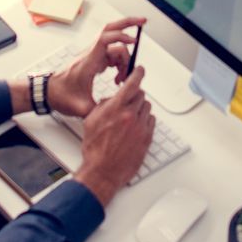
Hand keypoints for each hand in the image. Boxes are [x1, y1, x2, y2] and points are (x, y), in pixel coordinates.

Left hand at [46, 17, 143, 116]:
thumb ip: (100, 111)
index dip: (120, 37)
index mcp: (88, 62)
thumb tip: (116, 111)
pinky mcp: (94, 60)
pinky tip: (118, 77)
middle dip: (127, 24)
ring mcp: (93, 56)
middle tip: (142, 22)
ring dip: (125, 58)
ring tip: (124, 77)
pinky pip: (112, 55)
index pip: (104, 40)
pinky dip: (120, 63)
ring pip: (114, 45)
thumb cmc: (61, 95)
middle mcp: (91, 54)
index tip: (133, 42)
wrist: (49, 92)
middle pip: (110, 29)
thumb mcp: (81, 108)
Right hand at [72, 69, 155, 206]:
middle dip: (135, 96)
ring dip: (140, 109)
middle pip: (141, 95)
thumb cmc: (95, 149)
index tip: (139, 69)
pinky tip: (135, 127)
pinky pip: (151, 122)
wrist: (103, 171)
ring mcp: (140, 127)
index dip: (137, 73)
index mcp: (116, 109)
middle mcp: (130, 116)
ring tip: (130, 118)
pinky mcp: (147, 138)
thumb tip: (111, 99)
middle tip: (128, 102)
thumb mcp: (91, 121)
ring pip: (147, 108)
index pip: (132, 84)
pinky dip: (145, 121)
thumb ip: (103, 106)